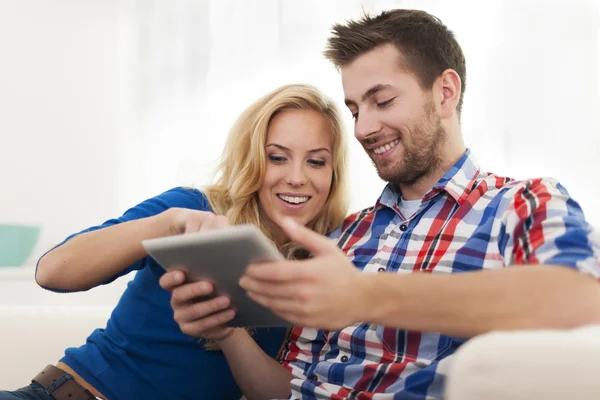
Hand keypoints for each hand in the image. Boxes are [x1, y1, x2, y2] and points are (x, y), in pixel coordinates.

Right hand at [160, 210, 235, 339]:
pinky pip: (202, 325)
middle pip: (179, 295)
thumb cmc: (221, 287)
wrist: (227, 313)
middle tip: (210, 285)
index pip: (166, 281)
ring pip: (192, 311)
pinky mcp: (189, 329)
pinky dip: (218, 318)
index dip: (171, 277)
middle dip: (194, 290)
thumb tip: (223, 243)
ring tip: (227, 300)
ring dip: (210, 305)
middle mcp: (176, 299)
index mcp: (178, 284)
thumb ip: (214, 264)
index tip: (182, 274)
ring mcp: (181, 316)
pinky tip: (231, 312)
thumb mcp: (217, 275)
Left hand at [239, 218, 364, 329]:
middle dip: (253, 285)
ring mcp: (306, 310)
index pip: (274, 273)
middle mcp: (305, 293)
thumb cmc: (342, 271)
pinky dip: (272, 308)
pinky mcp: (307, 322)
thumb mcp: (326, 248)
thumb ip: (303, 235)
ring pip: (274, 304)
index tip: (247, 268)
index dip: (257, 272)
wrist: (362, 299)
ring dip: (259, 298)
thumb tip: (284, 220)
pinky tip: (267, 301)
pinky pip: (283, 315)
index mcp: (309, 272)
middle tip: (242, 280)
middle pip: (270, 290)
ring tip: (250, 291)